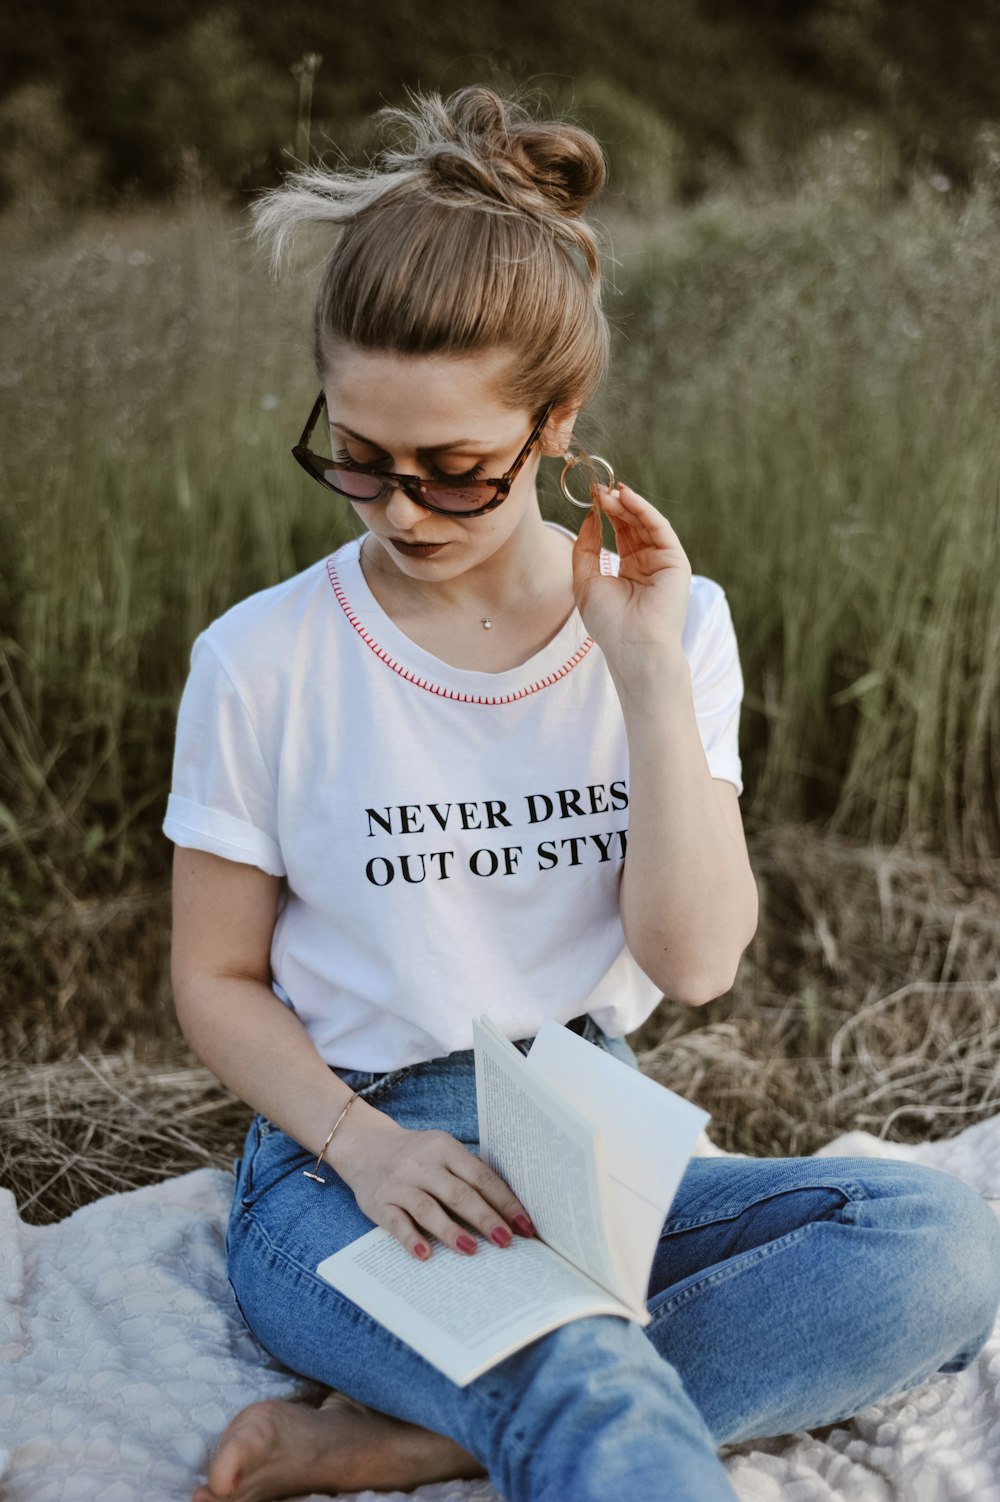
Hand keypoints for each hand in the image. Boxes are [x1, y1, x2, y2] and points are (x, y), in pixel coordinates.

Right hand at [334, 1112, 535, 1261]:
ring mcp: (400, 1183)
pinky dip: (411, 1240)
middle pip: (458, 1193)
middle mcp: (422, 1164)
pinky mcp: (380, 1203)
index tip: (524, 1226)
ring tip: (472, 1250)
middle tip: (506, 1241)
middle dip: (485, 1218)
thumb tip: (508, 1210)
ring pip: (428, 1209)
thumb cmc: (416, 1155)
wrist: (365, 1146)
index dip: (505, 1202)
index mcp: (444, 1148)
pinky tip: (426, 1255)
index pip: (481, 1176)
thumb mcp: (442, 1151)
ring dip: (451, 1231)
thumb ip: (468, 1173)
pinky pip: (397, 1223)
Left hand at [570, 482, 691, 665]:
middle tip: (598, 488)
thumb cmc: (609, 623)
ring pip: (645, 523)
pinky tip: (626, 498)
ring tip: (607, 491)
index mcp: (629, 570)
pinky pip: (660, 529)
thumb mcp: (585, 580)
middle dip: (615, 505)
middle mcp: (648, 563)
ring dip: (627, 504)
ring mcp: (663, 561)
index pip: (619, 532)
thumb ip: (586, 548)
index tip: (590, 496)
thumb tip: (589, 517)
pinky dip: (643, 510)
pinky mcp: (676, 561)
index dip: (605, 513)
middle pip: (632, 525)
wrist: (633, 646)